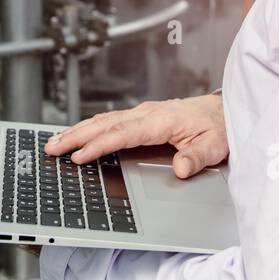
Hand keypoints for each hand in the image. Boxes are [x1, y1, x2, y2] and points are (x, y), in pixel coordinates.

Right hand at [44, 93, 227, 177]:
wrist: (226, 111)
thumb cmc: (220, 127)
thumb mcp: (215, 146)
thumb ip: (197, 157)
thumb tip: (181, 169)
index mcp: (161, 120)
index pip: (122, 134)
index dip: (99, 146)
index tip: (79, 156)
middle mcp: (147, 113)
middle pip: (104, 124)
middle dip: (75, 136)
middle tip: (52, 148)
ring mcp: (142, 113)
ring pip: (103, 120)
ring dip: (77, 131)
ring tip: (55, 142)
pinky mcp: (141, 117)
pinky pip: (110, 121)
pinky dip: (90, 128)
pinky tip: (78, 135)